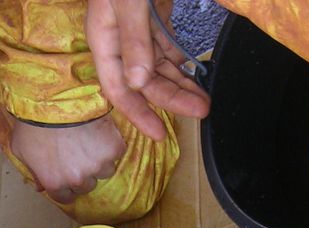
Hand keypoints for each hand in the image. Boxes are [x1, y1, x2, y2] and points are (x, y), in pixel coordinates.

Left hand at [10, 114, 124, 203]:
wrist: (54, 97)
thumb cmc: (33, 121)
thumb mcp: (21, 150)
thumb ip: (32, 172)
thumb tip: (41, 186)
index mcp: (55, 184)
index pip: (66, 197)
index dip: (67, 185)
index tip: (67, 172)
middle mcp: (77, 180)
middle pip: (87, 185)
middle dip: (83, 172)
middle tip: (78, 152)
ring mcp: (98, 165)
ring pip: (105, 170)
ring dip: (100, 159)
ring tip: (90, 140)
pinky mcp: (114, 148)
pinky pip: (116, 152)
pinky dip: (111, 143)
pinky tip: (100, 131)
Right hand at [86, 0, 209, 140]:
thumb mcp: (127, 2)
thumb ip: (133, 39)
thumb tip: (138, 81)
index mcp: (104, 40)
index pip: (118, 89)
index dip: (138, 114)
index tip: (160, 134)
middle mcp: (119, 41)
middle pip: (145, 82)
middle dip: (172, 99)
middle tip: (201, 109)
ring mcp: (137, 31)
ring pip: (159, 68)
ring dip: (180, 85)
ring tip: (203, 98)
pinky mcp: (153, 17)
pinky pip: (166, 48)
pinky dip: (179, 63)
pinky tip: (193, 75)